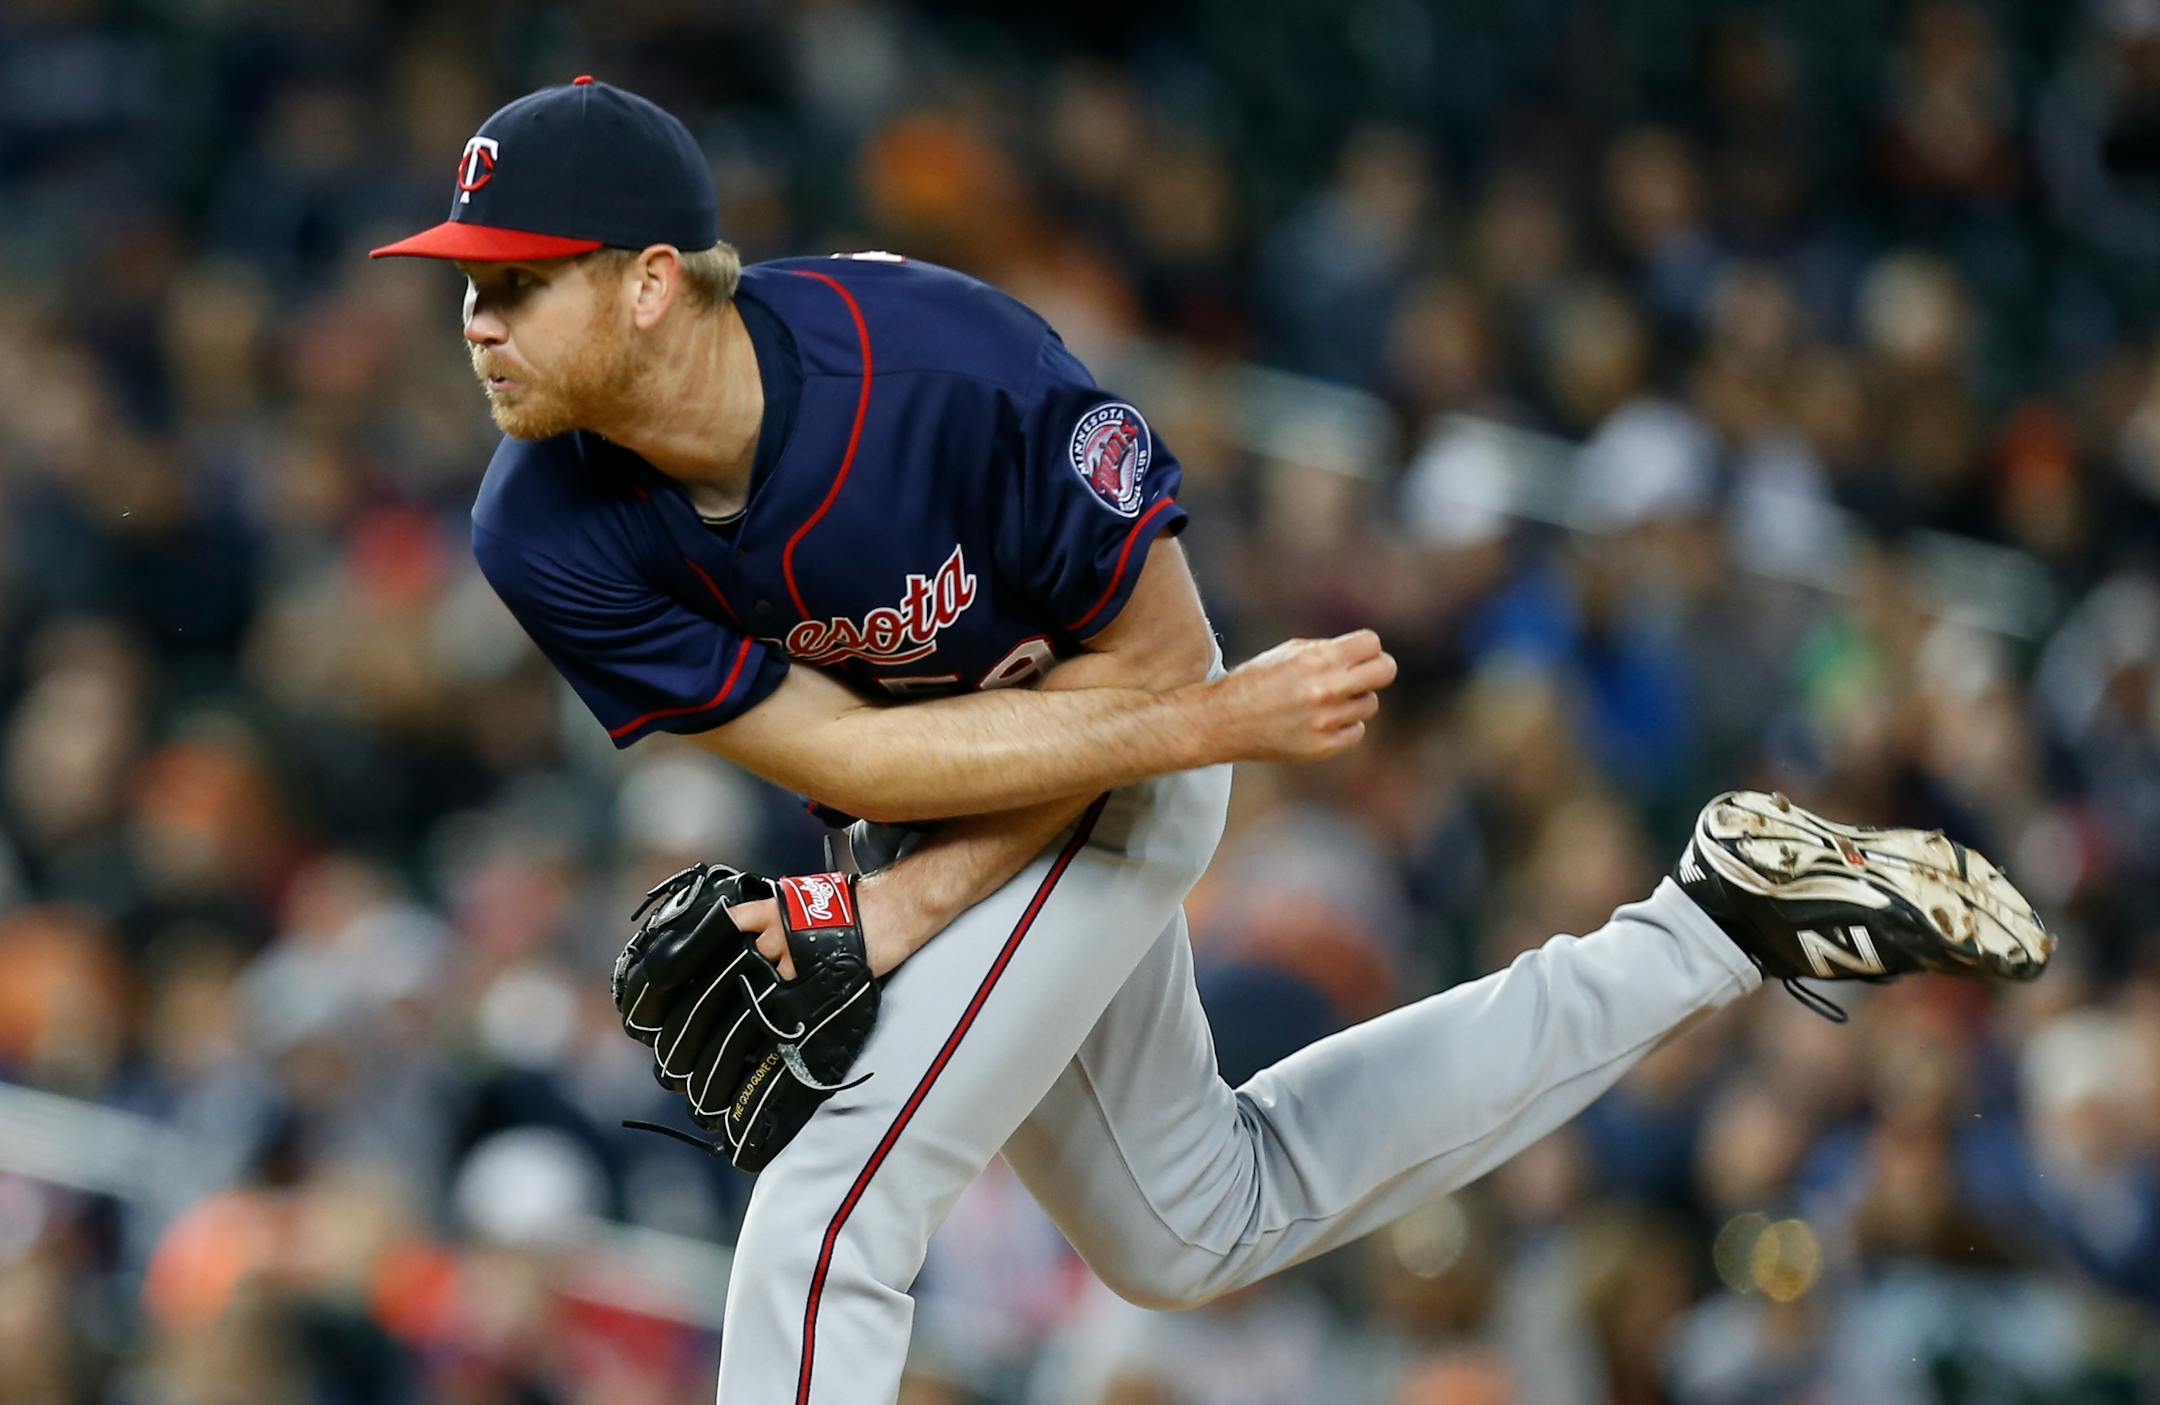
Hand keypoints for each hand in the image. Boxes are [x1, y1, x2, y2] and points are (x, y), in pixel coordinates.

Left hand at [728, 870, 916, 981]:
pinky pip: (791, 991)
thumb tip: (774, 926)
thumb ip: (789, 912)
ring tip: (796, 974)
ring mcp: (793, 956)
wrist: (888, 913)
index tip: (709, 943)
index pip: (735, 918)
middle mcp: (779, 929)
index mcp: (778, 907)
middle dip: (758, 960)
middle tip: (771, 962)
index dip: (721, 932)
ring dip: (776, 978)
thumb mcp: (816, 897)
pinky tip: (805, 986)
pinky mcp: (810, 976)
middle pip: (751, 953)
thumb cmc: (859, 902)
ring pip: (769, 976)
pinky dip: (794, 992)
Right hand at [1197, 630, 1396, 763]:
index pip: (1372, 644)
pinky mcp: (1322, 746)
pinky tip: (1321, 721)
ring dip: (1354, 701)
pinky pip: (1356, 731)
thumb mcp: (1289, 652)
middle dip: (1378, 670)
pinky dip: (1344, 726)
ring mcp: (1325, 720)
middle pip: (1385, 671)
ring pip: (1370, 704)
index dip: (1367, 648)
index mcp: (1317, 659)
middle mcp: (1325, 689)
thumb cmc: (1257, 681)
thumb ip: (1329, 650)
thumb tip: (1367, 653)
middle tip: (1364, 675)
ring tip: (1327, 701)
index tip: (1358, 655)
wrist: (1223, 721)